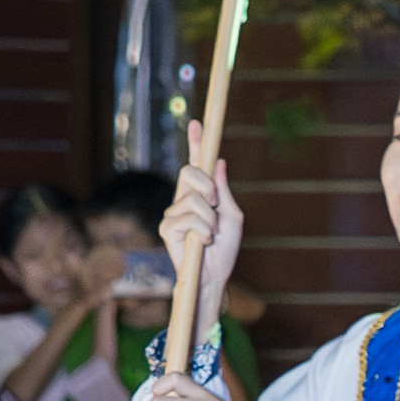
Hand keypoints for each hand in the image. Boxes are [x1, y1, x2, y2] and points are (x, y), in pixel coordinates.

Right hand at [160, 154, 242, 303]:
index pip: (196, 164)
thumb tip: (219, 162)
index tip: (198, 124)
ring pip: (194, 199)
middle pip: (190, 172)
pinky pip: (189, 217)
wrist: (216, 276)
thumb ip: (224, 191)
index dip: (196, 143)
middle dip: (208, 187)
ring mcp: (173, 213)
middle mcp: (183, 200)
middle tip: (216, 207)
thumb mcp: (232, 216)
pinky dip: (204, 230)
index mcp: (200, 194)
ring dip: (211, 219)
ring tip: (211, 235)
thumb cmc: (224, 249)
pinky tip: (203, 242)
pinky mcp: (167, 228)